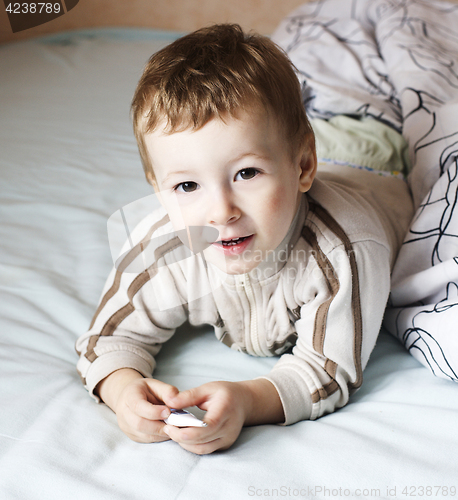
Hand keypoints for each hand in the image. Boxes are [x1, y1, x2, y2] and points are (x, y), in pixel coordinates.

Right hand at [96, 368, 177, 442]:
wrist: (130, 397)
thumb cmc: (145, 390)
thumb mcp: (156, 384)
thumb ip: (168, 391)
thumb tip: (177, 401)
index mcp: (129, 395)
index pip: (138, 406)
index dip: (153, 411)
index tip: (168, 412)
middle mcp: (123, 412)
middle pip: (140, 424)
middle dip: (159, 425)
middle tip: (174, 422)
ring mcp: (126, 426)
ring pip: (144, 435)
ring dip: (161, 432)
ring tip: (172, 425)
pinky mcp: (132, 435)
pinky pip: (147, 440)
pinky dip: (159, 436)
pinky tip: (166, 429)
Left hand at [163, 378, 283, 454]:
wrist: (244, 401)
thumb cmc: (225, 393)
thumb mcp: (207, 388)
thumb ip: (189, 396)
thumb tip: (170, 402)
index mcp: (225, 410)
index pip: (208, 426)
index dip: (187, 430)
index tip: (170, 425)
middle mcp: (229, 428)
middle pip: (202, 441)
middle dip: (180, 437)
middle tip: (167, 427)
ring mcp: (228, 438)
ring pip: (202, 449)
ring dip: (185, 443)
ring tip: (173, 432)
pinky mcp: (225, 445)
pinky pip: (206, 450)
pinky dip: (192, 445)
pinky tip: (184, 435)